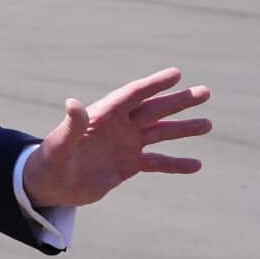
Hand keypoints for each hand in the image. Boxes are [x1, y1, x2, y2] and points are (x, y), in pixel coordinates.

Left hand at [23, 67, 210, 207]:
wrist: (52, 185)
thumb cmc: (52, 159)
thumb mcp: (61, 143)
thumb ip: (71, 125)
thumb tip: (72, 103)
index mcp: (103, 115)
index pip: (132, 95)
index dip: (154, 84)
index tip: (176, 73)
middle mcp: (119, 126)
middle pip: (153, 109)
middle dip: (178, 101)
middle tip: (205, 92)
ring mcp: (126, 145)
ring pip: (160, 132)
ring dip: (183, 128)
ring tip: (207, 124)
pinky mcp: (128, 165)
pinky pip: (157, 162)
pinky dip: (175, 164)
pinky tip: (196, 165)